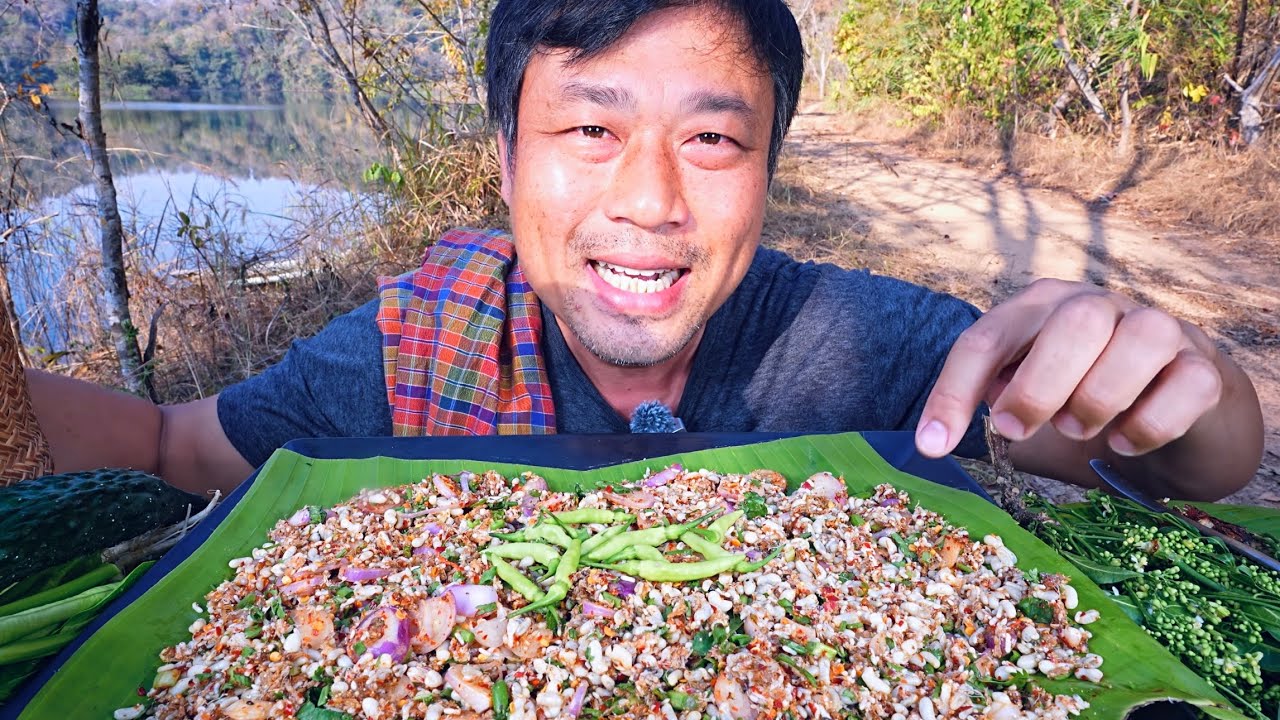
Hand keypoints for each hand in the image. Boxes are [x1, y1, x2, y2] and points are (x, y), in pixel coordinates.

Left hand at [915, 279, 1223, 458]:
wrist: (1173, 405)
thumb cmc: (1081, 395)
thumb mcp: (1028, 394)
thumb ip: (993, 401)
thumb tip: (943, 433)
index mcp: (1039, 309)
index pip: (988, 338)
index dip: (953, 392)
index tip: (932, 446)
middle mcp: (1098, 306)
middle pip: (1074, 323)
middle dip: (1038, 387)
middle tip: (1018, 430)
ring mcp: (1158, 330)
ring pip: (1141, 339)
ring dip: (1099, 397)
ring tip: (1077, 429)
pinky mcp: (1203, 368)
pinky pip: (1187, 386)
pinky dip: (1150, 424)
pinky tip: (1125, 442)